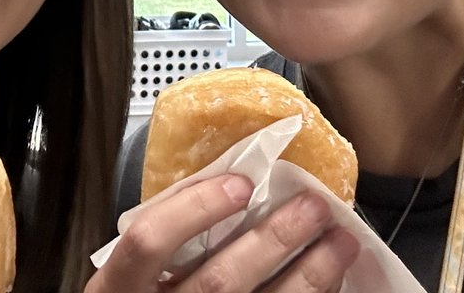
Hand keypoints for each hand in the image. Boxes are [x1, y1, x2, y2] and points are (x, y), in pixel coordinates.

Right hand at [86, 175, 359, 292]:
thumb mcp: (133, 271)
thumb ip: (166, 236)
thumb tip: (229, 180)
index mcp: (122, 286)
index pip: (151, 240)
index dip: (196, 209)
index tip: (241, 183)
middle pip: (220, 280)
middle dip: (274, 240)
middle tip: (313, 206)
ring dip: (310, 276)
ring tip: (341, 242)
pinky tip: (331, 283)